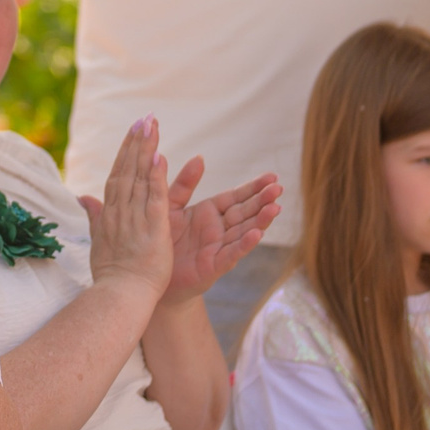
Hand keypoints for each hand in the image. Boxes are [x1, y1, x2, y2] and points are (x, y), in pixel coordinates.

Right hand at [80, 117, 173, 302]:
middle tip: (145, 117)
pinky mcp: (151, 227)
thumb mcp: (100, 241)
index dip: (125, 152)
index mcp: (110, 213)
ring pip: (139, 177)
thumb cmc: (112, 274)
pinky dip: (156, 176)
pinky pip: (154, 197)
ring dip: (145, 149)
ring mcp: (134, 217)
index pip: (118, 175)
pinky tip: (160, 156)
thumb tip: (83, 198)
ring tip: (152, 125)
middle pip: (127, 169)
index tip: (133, 131)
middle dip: (136, 142)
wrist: (119, 297)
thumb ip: (95, 216)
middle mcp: (120, 211)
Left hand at [162, 164, 280, 303]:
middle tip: (279, 188)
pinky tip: (257, 234)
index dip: (254, 188)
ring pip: (244, 232)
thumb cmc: (162, 238)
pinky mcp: (213, 266)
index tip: (272, 177)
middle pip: (245, 212)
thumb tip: (199, 157)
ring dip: (260, 221)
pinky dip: (244, 244)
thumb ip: (184, 184)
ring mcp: (219, 247)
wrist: (151, 272)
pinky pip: (231, 253)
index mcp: (210, 212)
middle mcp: (219, 229)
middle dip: (262, 201)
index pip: (236, 197)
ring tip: (275, 208)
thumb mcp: (171, 205)